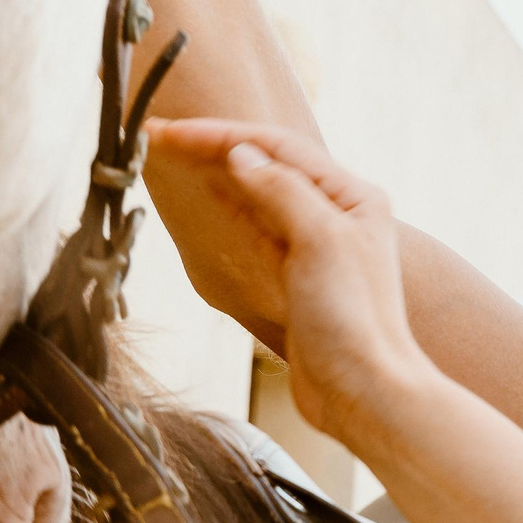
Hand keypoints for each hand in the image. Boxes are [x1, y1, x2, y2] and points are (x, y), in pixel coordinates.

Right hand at [146, 119, 434, 441]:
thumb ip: (281, 191)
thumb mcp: (319, 241)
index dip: (220, 135)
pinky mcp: (300, 276)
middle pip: (268, 165)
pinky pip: (261, 228)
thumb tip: (241, 154)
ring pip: (261, 194)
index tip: (170, 132)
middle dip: (215, 147)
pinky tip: (210, 196)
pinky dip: (232, 208)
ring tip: (176, 155)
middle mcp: (339, 214)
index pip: (278, 147)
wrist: (362, 390)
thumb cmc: (353, 319)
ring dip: (219, 172)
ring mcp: (318, 245)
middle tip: (160, 137)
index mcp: (353, 196)